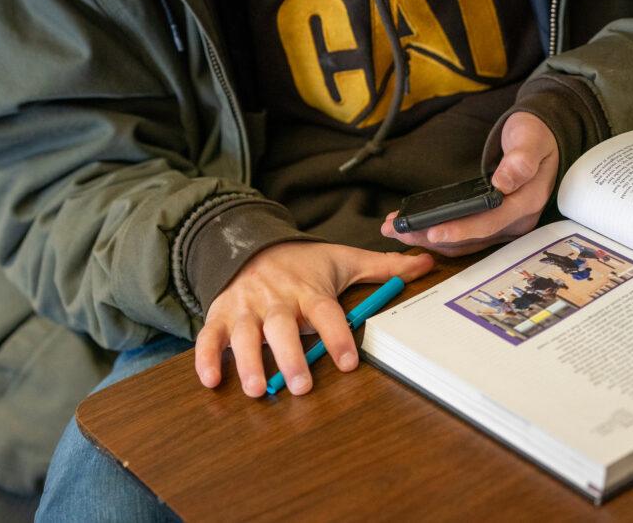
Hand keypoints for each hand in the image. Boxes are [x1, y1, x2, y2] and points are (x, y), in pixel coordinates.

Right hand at [194, 242, 433, 396]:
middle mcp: (276, 299)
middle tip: (301, 385)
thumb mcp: (343, 259)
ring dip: (248, 363)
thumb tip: (426, 262)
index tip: (348, 361)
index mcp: (307, 288)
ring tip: (257, 390)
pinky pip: (209, 337)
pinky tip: (212, 380)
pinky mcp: (221, 315)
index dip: (336, 335)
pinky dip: (206, 359)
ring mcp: (245, 307)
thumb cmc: (302, 261)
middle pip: (282, 327)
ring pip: (245, 335)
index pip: (325, 311)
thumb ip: (384, 267)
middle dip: (289, 356)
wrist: (250, 242)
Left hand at [381, 111, 558, 256]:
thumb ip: (520, 160)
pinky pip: (466, 237)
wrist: (542, 140)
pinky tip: (416, 230)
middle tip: (395, 231)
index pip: (490, 222)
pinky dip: (441, 235)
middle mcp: (516, 221)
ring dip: (430, 240)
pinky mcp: (493, 224)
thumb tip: (503, 183)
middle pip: (472, 238)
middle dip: (432, 237)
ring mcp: (505, 226)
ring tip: (396, 231)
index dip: (461, 229)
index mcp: (527, 202)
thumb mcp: (531, 140)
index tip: (432, 231)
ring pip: (465, 242)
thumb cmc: (535, 137)